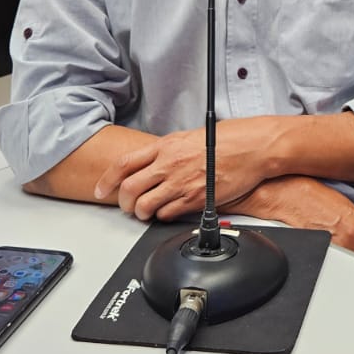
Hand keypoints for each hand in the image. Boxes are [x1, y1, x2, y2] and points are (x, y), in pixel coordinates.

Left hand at [94, 116, 286, 220]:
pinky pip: (167, 214)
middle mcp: (169, 164)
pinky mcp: (195, 199)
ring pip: (145, 206)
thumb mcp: (188, 137)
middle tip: (126, 206)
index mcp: (165, 146)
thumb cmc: (227, 140)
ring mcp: (181, 183)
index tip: (101, 190)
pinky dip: (162, 216)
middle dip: (123, 203)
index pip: (123, 164)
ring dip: (141, 213)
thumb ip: (166, 151)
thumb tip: (151, 163)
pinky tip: (168, 211)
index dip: (106, 180)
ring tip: (147, 211)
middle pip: (129, 189)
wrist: (252, 148)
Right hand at [229, 176, 353, 265]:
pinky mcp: (317, 256)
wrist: (281, 194)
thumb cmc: (306, 195)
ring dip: (352, 271)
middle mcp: (351, 238)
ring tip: (342, 264)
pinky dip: (332, 272)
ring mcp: (334, 249)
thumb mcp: (341, 205)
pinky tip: (327, 264)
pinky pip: (333, 273)